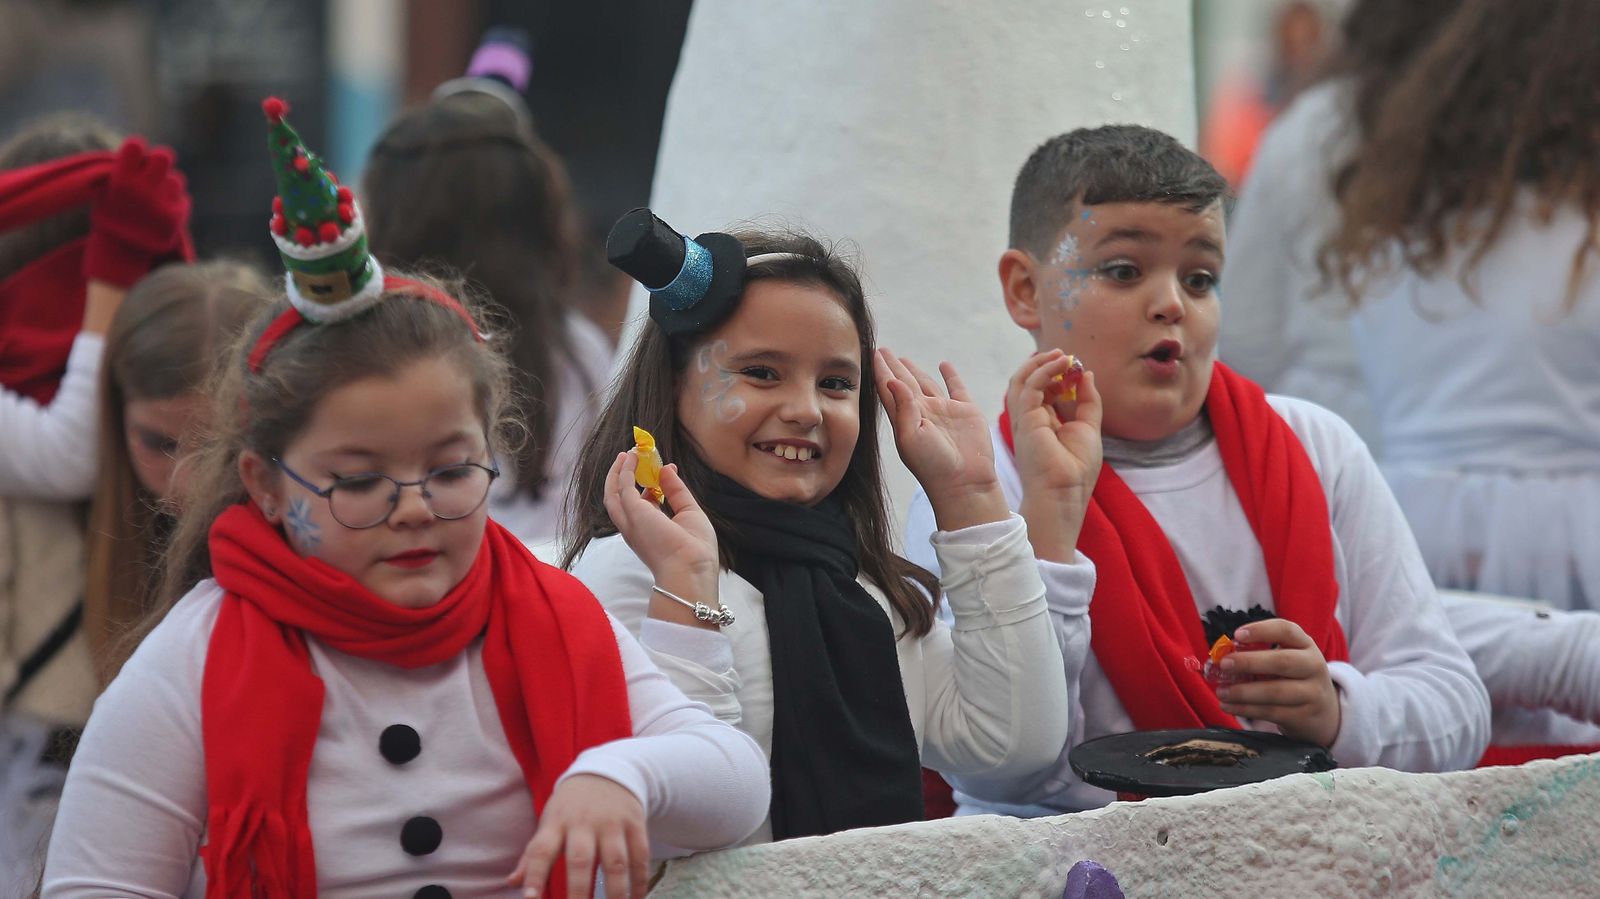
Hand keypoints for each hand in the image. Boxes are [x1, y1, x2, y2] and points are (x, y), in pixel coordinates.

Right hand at [84, 137, 191, 287]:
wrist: (121, 252)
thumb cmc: (111, 217)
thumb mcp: (105, 193)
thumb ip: (121, 172)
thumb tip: (140, 150)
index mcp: (121, 180)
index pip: (135, 146)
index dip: (138, 149)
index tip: (137, 157)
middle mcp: (142, 188)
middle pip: (163, 156)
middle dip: (160, 161)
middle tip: (154, 172)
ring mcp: (160, 202)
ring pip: (176, 179)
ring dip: (168, 186)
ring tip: (156, 198)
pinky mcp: (176, 216)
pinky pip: (183, 198)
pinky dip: (175, 203)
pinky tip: (163, 212)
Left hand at [507, 773, 648, 898]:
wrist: (607, 771)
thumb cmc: (571, 806)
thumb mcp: (549, 822)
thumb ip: (533, 855)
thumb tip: (512, 883)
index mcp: (557, 823)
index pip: (541, 851)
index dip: (534, 876)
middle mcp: (584, 823)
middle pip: (580, 860)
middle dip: (578, 892)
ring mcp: (612, 823)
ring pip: (616, 862)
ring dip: (616, 892)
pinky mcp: (635, 824)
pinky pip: (640, 856)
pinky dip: (640, 881)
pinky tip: (637, 898)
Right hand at [603, 450, 719, 622]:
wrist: (690, 568)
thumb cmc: (695, 549)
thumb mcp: (689, 513)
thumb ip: (676, 491)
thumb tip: (667, 468)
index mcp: (650, 531)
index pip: (645, 504)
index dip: (653, 485)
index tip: (666, 470)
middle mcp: (636, 528)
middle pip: (622, 498)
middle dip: (625, 477)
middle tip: (633, 457)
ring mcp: (631, 521)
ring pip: (612, 493)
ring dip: (617, 472)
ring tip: (628, 453)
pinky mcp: (632, 512)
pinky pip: (622, 486)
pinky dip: (624, 470)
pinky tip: (631, 457)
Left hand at [874, 347, 1008, 530]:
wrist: (964, 482)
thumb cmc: (932, 465)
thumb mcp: (911, 437)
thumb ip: (902, 408)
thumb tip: (893, 380)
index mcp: (905, 419)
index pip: (889, 390)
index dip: (881, 371)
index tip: (872, 354)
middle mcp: (922, 413)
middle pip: (904, 383)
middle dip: (893, 367)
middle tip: (883, 350)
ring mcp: (944, 411)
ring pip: (926, 384)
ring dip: (915, 371)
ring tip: (903, 358)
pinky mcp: (966, 412)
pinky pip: (957, 387)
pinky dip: (951, 375)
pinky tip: (944, 365)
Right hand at [1007, 350, 1102, 561]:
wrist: (1065, 492)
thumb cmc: (1076, 469)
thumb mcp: (1088, 428)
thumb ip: (1087, 401)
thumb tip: (1086, 374)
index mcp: (1043, 424)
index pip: (1043, 391)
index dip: (1056, 375)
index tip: (1074, 367)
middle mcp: (1030, 420)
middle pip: (1029, 383)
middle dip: (1044, 365)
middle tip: (1064, 355)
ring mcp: (1024, 419)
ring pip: (1022, 380)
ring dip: (1041, 363)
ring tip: (1062, 354)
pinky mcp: (1024, 418)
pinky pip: (1029, 385)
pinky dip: (1044, 370)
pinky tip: (1062, 363)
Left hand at [1216, 618, 1341, 747]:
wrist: (1324, 712)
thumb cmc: (1294, 678)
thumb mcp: (1286, 660)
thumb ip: (1259, 655)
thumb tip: (1222, 656)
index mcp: (1305, 645)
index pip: (1287, 631)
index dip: (1261, 630)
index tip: (1237, 635)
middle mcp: (1313, 666)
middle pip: (1282, 662)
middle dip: (1249, 662)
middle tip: (1224, 664)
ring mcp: (1311, 693)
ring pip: (1275, 691)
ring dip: (1243, 692)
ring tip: (1221, 691)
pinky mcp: (1304, 716)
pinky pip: (1271, 712)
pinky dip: (1246, 709)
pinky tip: (1228, 706)